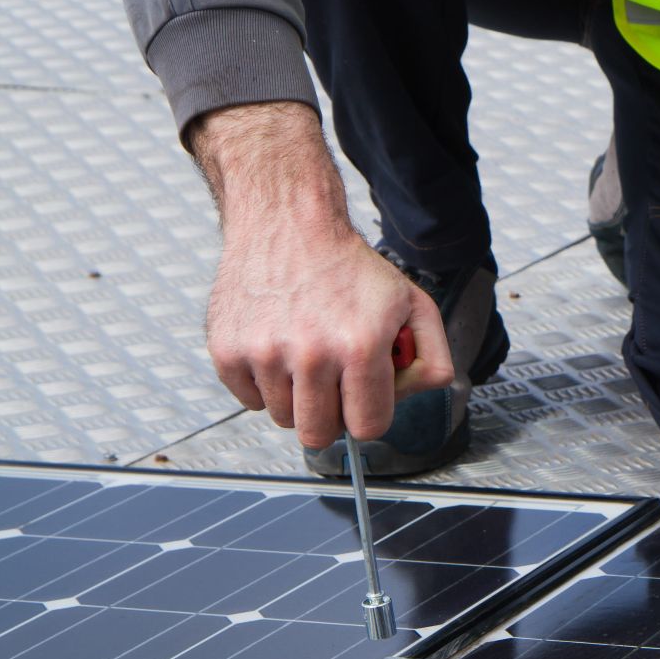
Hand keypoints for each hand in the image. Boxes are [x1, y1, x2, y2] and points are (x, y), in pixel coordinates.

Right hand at [192, 102, 452, 447]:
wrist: (288, 224)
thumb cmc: (351, 267)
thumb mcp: (413, 305)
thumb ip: (432, 360)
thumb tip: (412, 400)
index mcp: (360, 345)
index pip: (368, 427)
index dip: (370, 414)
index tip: (366, 394)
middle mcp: (309, 353)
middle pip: (320, 435)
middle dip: (333, 415)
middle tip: (335, 382)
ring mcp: (263, 353)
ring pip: (284, 420)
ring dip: (298, 398)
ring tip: (306, 356)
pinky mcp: (227, 350)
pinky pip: (249, 401)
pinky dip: (265, 385)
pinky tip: (279, 348)